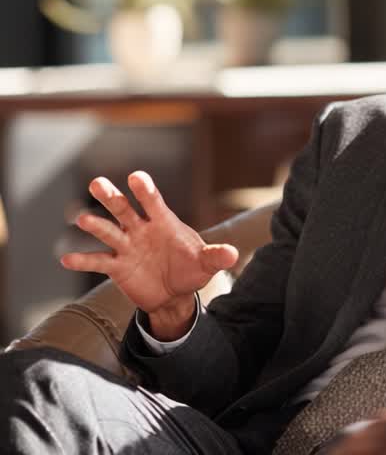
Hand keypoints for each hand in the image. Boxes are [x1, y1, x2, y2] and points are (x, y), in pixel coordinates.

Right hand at [60, 171, 238, 338]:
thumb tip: (233, 255)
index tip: (136, 177)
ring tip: (83, 218)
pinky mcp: (117, 267)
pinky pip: (98, 262)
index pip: (154, 203)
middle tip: (97, 182)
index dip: (146, 191)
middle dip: (112, 197)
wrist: (174, 293)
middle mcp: (141, 230)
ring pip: (108, 232)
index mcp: (164, 223)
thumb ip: (216, 256)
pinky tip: (67, 259)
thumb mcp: (206, 263)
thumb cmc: (191, 268)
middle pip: (124, 210)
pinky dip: (83, 260)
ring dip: (96, 225)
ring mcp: (127, 247)